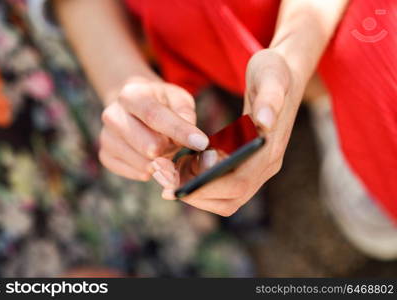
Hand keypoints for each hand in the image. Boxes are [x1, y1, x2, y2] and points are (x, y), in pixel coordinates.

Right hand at [99, 76, 208, 180]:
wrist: (134, 107)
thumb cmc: (161, 103)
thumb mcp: (178, 99)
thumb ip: (186, 116)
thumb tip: (194, 139)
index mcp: (131, 94)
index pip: (155, 116)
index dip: (179, 131)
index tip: (201, 142)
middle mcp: (112, 114)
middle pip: (147, 145)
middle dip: (169, 149)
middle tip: (174, 143)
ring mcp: (106, 136)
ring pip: (142, 163)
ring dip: (160, 161)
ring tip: (162, 147)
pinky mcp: (105, 155)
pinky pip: (133, 173)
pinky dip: (149, 170)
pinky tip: (152, 159)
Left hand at [150, 49, 304, 215]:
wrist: (285, 72)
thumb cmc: (274, 72)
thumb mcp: (270, 77)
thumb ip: (269, 99)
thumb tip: (264, 123)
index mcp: (270, 150)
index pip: (238, 183)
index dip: (208, 189)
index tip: (179, 188)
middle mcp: (267, 164)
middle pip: (231, 198)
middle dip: (198, 196)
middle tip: (167, 186)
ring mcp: (258, 166)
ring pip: (227, 197)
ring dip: (198, 192)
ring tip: (172, 175)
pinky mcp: (249, 162)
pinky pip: (224, 184)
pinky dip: (202, 182)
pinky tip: (184, 167)